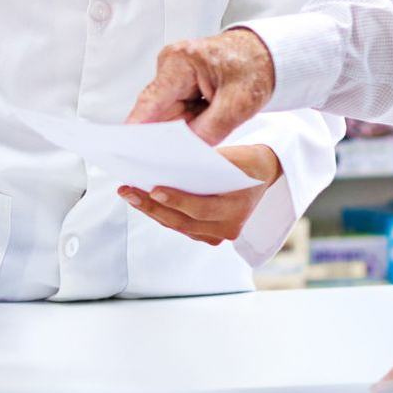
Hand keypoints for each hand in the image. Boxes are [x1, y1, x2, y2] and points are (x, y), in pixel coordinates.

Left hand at [117, 144, 281, 246]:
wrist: (263, 175)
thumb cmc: (247, 163)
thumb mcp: (234, 157)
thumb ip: (207, 164)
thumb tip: (169, 164)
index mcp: (237, 208)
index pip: (201, 208)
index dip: (176, 200)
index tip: (154, 189)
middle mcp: (228, 227)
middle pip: (183, 221)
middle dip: (152, 206)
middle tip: (129, 191)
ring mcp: (218, 234)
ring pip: (178, 226)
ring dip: (151, 211)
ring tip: (130, 194)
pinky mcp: (209, 234)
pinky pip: (181, 226)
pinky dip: (162, 214)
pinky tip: (145, 201)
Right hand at [126, 28, 275, 145]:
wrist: (266, 52)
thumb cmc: (255, 67)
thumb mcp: (238, 104)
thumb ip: (209, 130)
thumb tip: (184, 153)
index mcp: (181, 62)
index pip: (151, 101)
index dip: (137, 128)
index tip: (127, 151)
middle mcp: (171, 64)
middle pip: (156, 111)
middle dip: (166, 134)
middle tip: (176, 156)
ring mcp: (173, 72)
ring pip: (166, 114)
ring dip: (182, 128)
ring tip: (203, 132)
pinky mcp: (179, 81)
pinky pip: (175, 110)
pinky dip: (188, 121)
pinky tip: (203, 125)